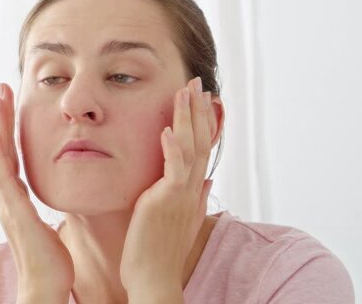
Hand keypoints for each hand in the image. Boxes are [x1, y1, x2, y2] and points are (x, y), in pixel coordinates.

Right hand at [0, 83, 73, 303]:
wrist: (46, 285)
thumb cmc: (51, 259)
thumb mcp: (51, 223)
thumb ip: (48, 207)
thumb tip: (55, 197)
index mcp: (17, 197)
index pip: (11, 155)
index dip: (9, 128)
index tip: (10, 102)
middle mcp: (7, 196)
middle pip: (2, 149)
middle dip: (1, 117)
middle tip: (1, 88)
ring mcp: (8, 203)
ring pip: (0, 156)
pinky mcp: (14, 211)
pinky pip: (3, 177)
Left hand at [120, 77, 213, 302]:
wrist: (153, 279)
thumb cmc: (160, 252)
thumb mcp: (182, 220)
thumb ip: (196, 199)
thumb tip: (207, 181)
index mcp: (191, 192)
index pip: (201, 150)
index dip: (203, 124)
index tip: (202, 100)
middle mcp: (190, 190)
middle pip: (199, 143)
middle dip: (198, 111)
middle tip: (196, 83)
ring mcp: (180, 195)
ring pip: (190, 149)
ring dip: (188, 119)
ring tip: (186, 92)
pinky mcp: (164, 202)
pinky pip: (172, 170)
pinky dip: (172, 148)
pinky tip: (168, 129)